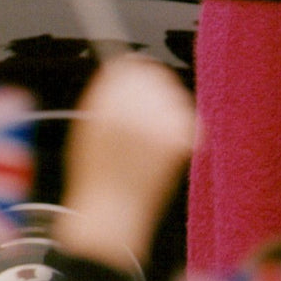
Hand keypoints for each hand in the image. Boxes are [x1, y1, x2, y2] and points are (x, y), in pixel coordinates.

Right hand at [54, 54, 196, 267]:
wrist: (112, 215)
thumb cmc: (99, 176)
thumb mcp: (90, 128)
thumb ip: (108, 95)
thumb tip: (129, 65)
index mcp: (106, 103)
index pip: (132, 66)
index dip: (139, 72)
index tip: (145, 78)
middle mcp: (133, 109)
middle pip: (158, 77)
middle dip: (159, 90)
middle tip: (156, 109)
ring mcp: (158, 124)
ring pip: (177, 98)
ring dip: (172, 111)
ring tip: (156, 139)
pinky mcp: (178, 142)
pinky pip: (189, 121)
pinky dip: (184, 132)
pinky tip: (169, 150)